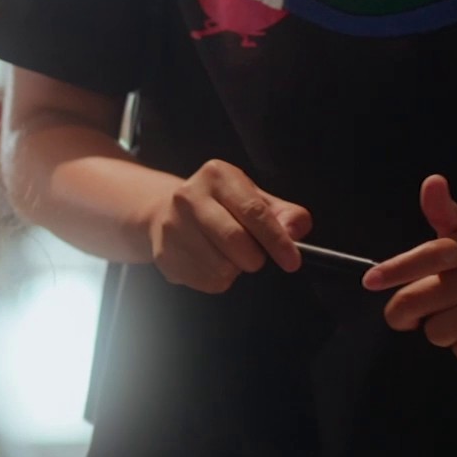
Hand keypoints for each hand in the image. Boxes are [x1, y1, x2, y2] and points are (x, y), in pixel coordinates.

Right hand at [142, 160, 311, 292]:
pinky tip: (210, 263)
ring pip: (220, 266)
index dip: (276, 240)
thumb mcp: (257, 199)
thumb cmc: (220, 207)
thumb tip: (293, 233)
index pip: (253, 211)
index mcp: (217, 176)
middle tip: (255, 257)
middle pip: (234, 240)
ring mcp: (171, 226)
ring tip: (228, 256)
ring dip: (234, 270)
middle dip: (254, 257)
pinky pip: (204, 281)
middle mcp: (188, 196)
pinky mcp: (163, 254)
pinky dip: (217, 280)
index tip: (291, 260)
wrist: (166, 212)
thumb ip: (285, 214)